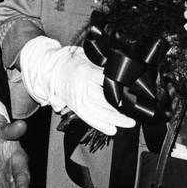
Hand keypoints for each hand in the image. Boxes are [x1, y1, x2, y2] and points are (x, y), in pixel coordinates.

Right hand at [19, 36, 135, 134]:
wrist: (51, 70)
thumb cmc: (72, 62)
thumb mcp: (87, 57)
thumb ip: (101, 64)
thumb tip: (119, 68)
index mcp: (86, 72)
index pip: (107, 81)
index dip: (120, 86)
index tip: (132, 89)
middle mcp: (82, 87)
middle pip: (105, 101)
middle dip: (121, 108)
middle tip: (135, 110)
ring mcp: (78, 99)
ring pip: (99, 112)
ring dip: (115, 119)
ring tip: (129, 123)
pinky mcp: (75, 107)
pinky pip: (89, 119)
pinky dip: (101, 125)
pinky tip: (112, 130)